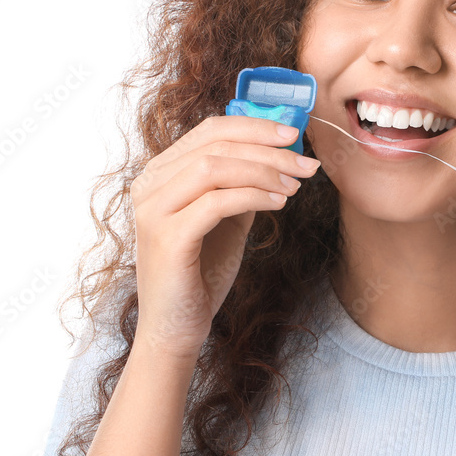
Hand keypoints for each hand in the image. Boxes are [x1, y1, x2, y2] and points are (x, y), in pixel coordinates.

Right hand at [130, 115, 320, 359]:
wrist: (176, 328)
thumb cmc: (201, 272)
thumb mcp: (227, 217)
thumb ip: (242, 183)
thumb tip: (281, 152)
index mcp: (160, 173)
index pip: (209, 130)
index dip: (255, 126)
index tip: (294, 133)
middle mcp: (149, 184)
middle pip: (215, 143)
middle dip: (268, 149)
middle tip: (306, 162)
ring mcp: (153, 210)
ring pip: (215, 167)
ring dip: (264, 171)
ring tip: (296, 185)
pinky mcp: (166, 236)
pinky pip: (217, 201)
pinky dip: (254, 196)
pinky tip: (280, 203)